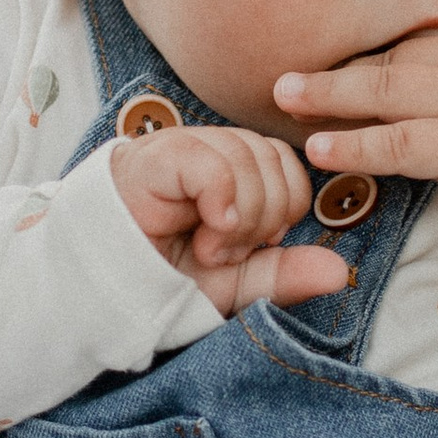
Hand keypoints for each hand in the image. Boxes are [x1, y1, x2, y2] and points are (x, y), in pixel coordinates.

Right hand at [108, 123, 351, 314]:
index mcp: (230, 172)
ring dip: (240, 217)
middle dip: (264, 216)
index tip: (250, 246)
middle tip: (225, 250)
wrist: (97, 287)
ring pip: (248, 157)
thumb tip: (340, 272)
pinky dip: (221, 200)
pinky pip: (211, 162)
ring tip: (206, 247)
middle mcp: (209, 152)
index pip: (287, 163)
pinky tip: (206, 230)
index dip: (283, 207)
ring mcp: (180, 150)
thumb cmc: (158, 279)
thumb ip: (282, 276)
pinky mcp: (153, 159)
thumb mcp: (231, 286)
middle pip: (274, 157)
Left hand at [275, 11, 437, 190]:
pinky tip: (324, 148)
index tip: (326, 60)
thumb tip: (420, 61)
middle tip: (282, 76)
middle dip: (332, 66)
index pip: (411, 37)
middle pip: (387, 56)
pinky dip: (356, 143)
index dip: (363, 52)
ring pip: (383, 90)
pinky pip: (398, 143)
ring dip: (329, 96)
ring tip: (286, 100)